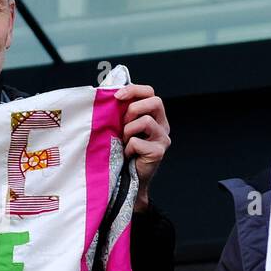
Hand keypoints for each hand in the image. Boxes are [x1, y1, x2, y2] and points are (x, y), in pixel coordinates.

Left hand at [113, 84, 169, 213]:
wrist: (128, 179)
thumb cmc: (122, 151)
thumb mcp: (122, 127)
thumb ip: (122, 112)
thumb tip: (107, 96)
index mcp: (154, 115)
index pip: (150, 92)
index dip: (134, 90)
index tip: (117, 96)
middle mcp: (163, 125)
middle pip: (155, 101)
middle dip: (134, 109)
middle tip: (123, 122)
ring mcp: (162, 139)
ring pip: (146, 121)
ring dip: (128, 130)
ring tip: (124, 141)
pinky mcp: (158, 152)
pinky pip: (138, 142)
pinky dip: (128, 147)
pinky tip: (127, 154)